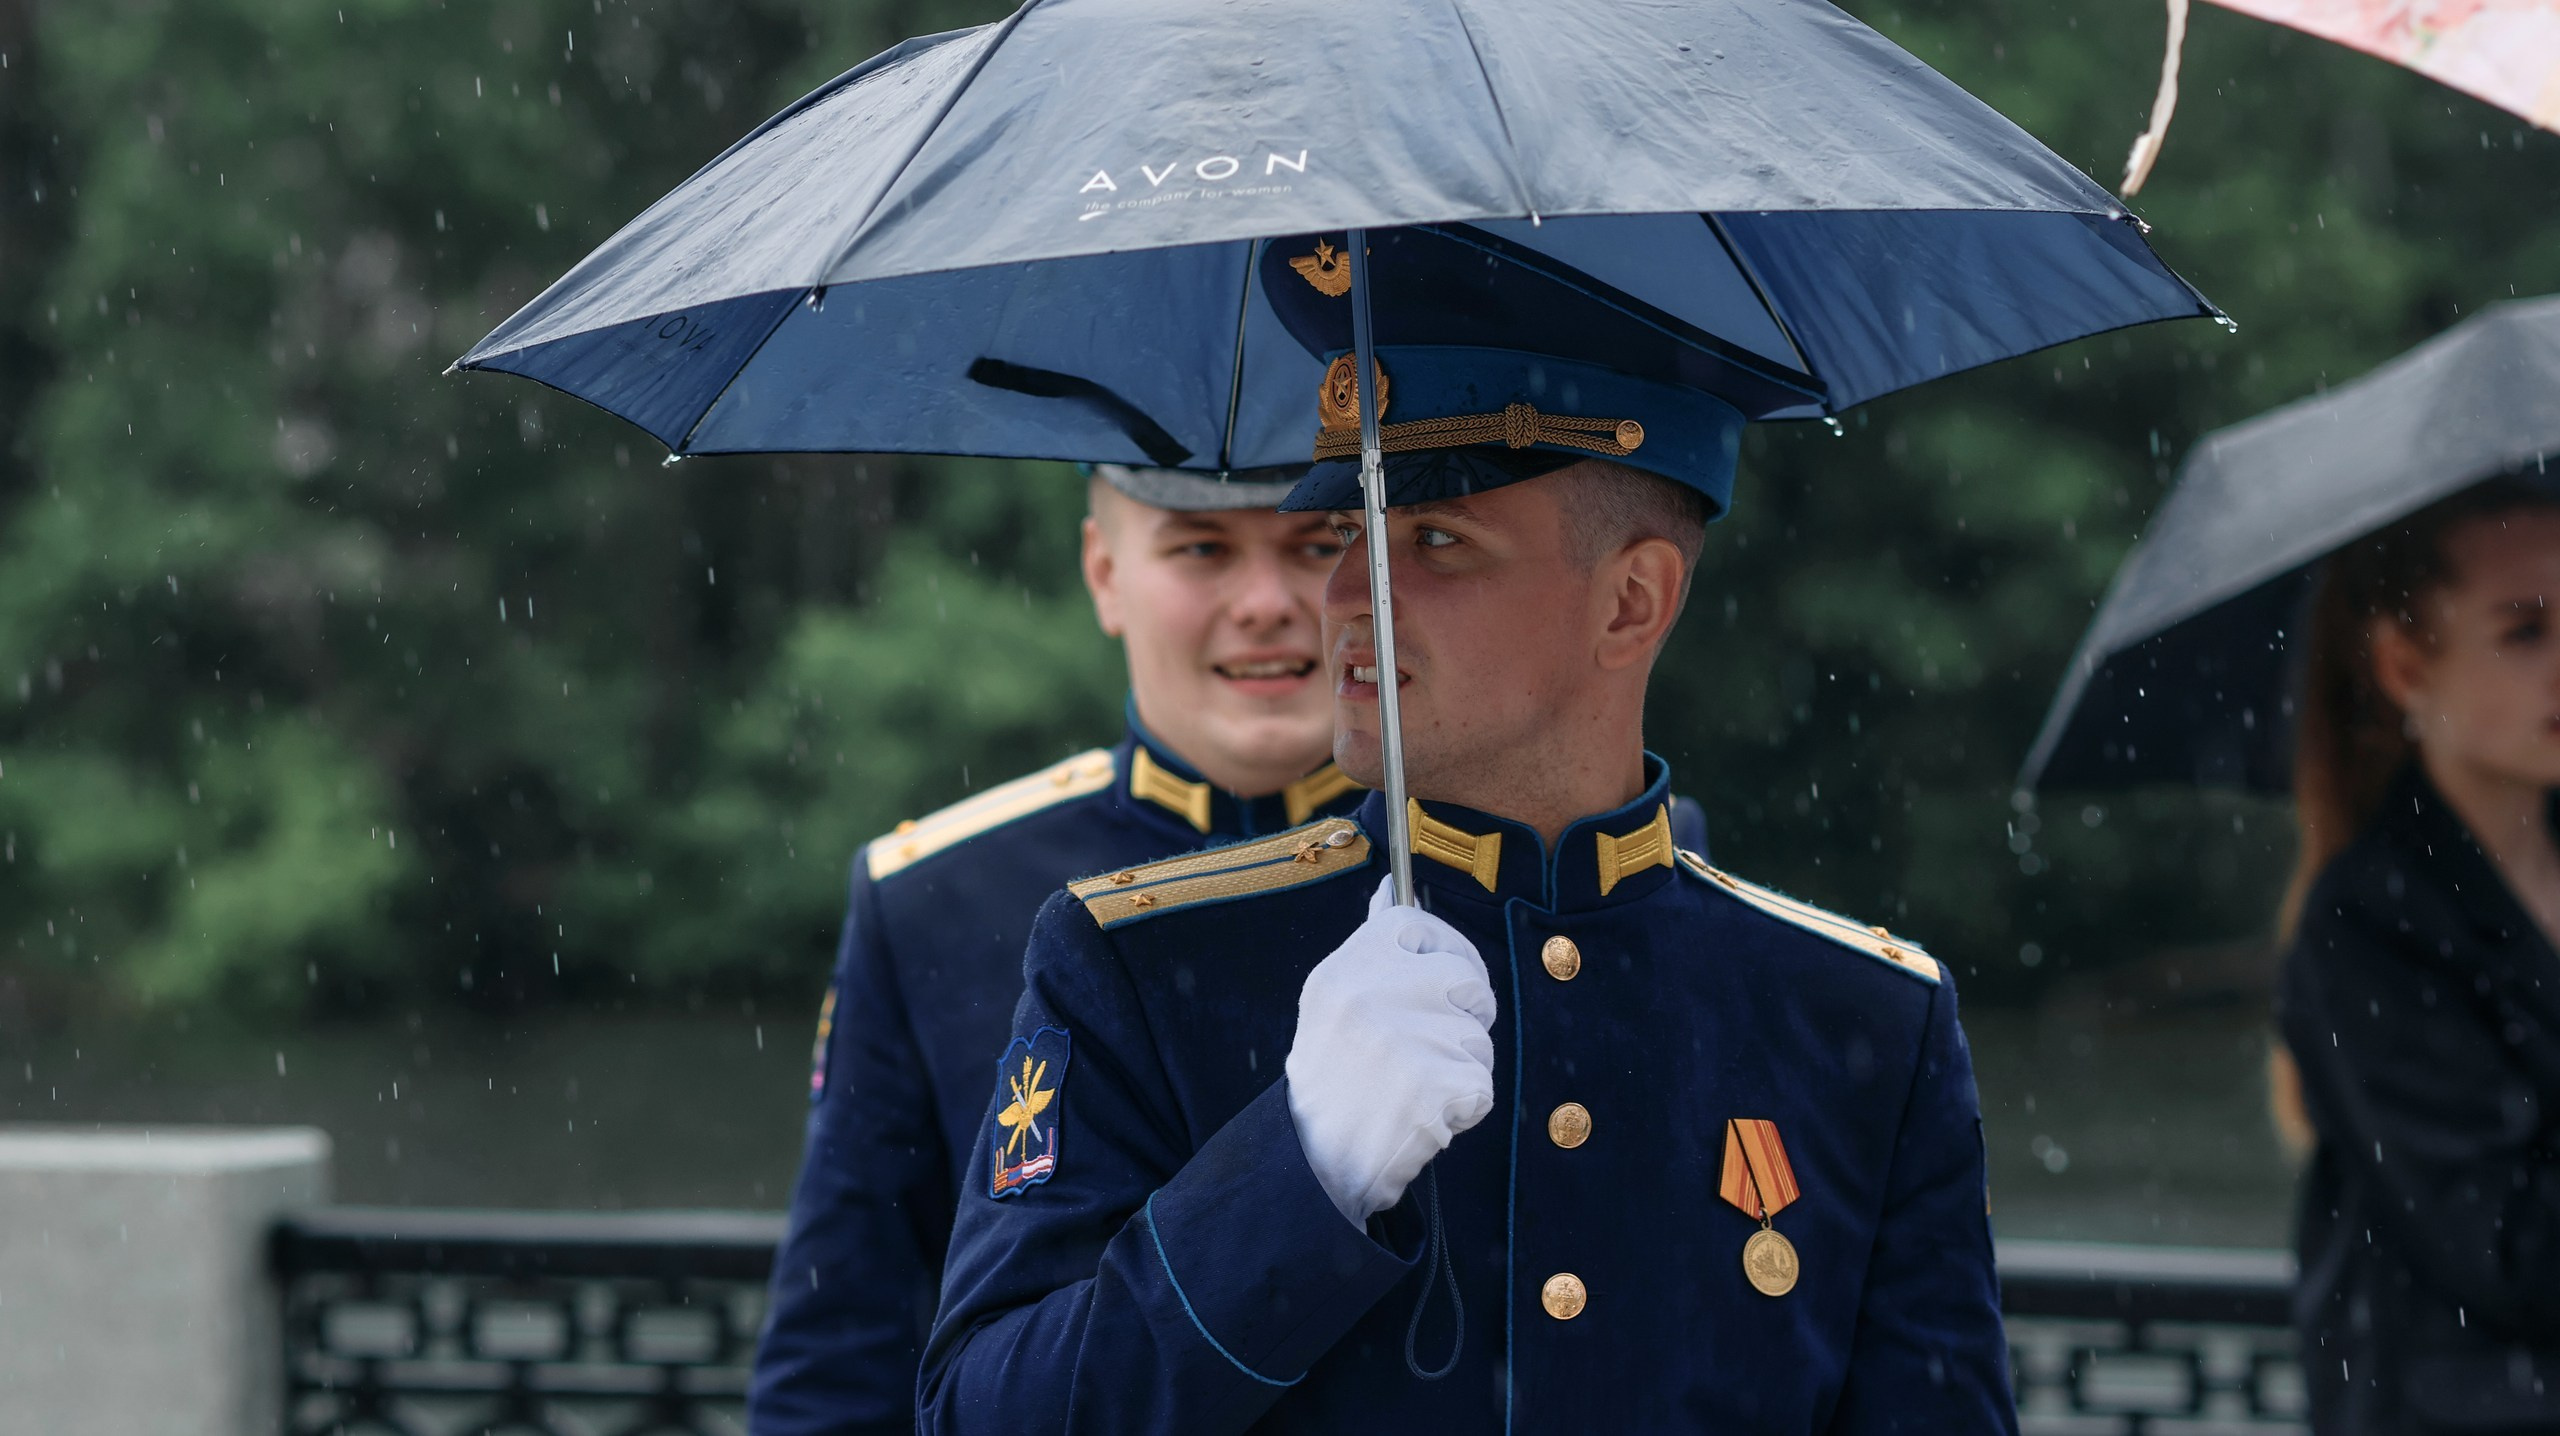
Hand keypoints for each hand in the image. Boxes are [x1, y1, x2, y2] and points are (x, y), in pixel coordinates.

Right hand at [1285, 875, 1497, 1224]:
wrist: (1315, 1167)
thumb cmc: (1333, 1081)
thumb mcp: (1333, 1004)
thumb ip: (1370, 949)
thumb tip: (1390, 888)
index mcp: (1344, 970)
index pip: (1416, 924)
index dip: (1445, 950)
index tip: (1445, 979)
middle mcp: (1370, 996)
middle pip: (1465, 979)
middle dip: (1464, 1016)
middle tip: (1430, 1048)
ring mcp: (1403, 1041)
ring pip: (1478, 1036)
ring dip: (1460, 1067)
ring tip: (1415, 1087)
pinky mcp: (1433, 1087)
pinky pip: (1481, 1084)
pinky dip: (1464, 1108)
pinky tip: (1425, 1118)